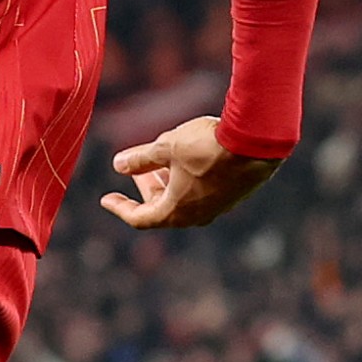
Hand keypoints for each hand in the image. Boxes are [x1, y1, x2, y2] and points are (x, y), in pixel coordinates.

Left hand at [99, 115, 281, 229]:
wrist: (254, 143)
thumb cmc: (207, 146)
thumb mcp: (167, 147)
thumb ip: (141, 158)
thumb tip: (118, 165)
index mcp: (176, 210)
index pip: (140, 218)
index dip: (120, 208)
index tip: (106, 199)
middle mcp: (197, 215)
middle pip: (162, 208)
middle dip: (145, 188)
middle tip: (135, 168)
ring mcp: (216, 206)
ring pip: (183, 199)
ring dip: (166, 180)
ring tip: (158, 157)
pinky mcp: (231, 195)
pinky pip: (200, 192)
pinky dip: (185, 179)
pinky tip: (184, 155)